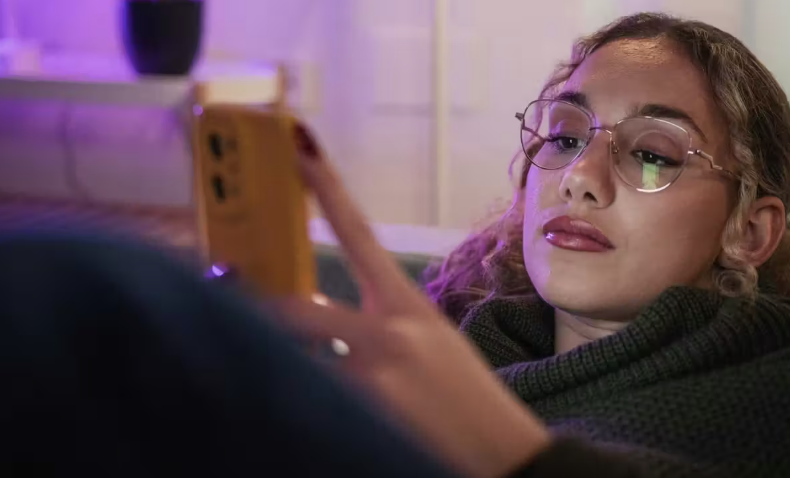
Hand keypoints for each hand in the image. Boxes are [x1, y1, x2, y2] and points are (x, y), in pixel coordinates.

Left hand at [278, 125, 551, 477]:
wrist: (503, 453)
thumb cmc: (463, 397)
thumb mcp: (426, 345)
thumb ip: (374, 323)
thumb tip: (309, 306)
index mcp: (409, 306)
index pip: (360, 233)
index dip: (326, 187)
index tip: (298, 146)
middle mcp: (391, 332)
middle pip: (301, 306)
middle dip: (260, 311)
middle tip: (225, 297)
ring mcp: (377, 374)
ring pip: (299, 360)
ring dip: (277, 368)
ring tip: (255, 380)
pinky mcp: (366, 414)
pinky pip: (312, 400)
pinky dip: (301, 405)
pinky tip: (311, 420)